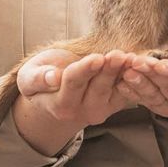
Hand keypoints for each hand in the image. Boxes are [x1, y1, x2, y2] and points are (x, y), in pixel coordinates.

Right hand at [12, 49, 135, 154]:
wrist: (54, 95)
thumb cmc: (40, 82)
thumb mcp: (29, 79)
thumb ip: (37, 79)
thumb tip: (52, 77)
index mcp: (60, 104)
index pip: (73, 83)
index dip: (85, 70)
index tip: (96, 57)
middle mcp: (82, 111)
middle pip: (98, 87)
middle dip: (109, 70)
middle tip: (118, 54)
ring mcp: (101, 109)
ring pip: (115, 89)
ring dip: (124, 72)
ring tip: (131, 57)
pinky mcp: (115, 104)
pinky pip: (127, 91)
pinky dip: (134, 77)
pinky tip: (138, 62)